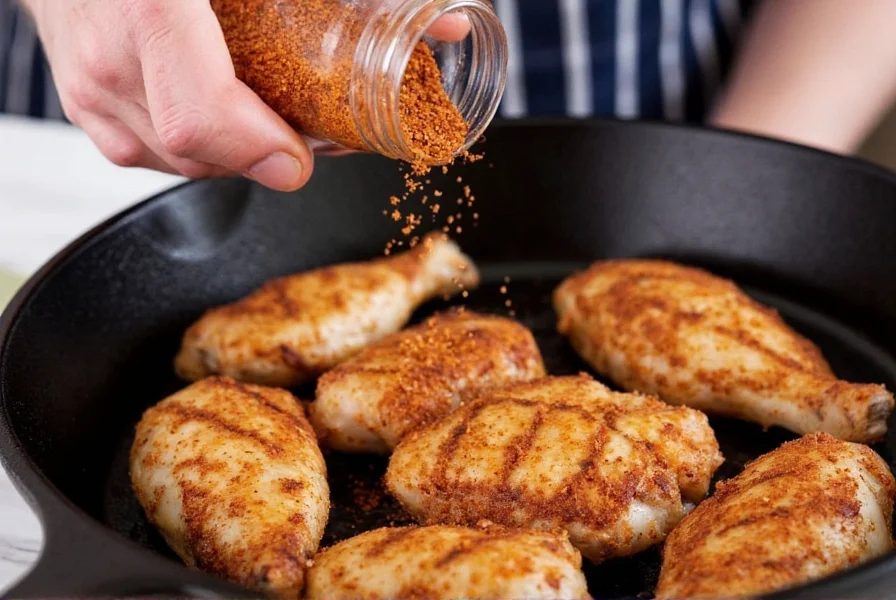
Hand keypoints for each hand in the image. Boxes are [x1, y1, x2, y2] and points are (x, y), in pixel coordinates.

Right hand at [24, 0, 312, 190]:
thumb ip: (280, 5)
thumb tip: (353, 10)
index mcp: (147, 11)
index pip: (200, 120)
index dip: (258, 148)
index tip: (298, 153)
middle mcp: (109, 58)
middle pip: (196, 154)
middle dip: (258, 156)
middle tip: (304, 135)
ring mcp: (89, 88)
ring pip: (175, 164)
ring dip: (229, 157)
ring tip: (266, 124)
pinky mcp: (83, 105)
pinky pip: (147, 154)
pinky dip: (194, 150)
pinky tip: (222, 123)